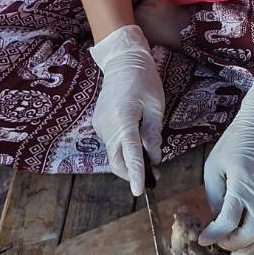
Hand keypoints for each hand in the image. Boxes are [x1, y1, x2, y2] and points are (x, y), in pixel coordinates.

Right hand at [89, 25, 165, 195]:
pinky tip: (135, 139)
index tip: (138, 191)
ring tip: (148, 157)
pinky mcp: (98, 123)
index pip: (130, 154)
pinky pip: (111, 143)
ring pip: (113, 154)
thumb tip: (155, 158)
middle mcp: (107, 126)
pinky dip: (122, 148)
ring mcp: (100, 125)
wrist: (122, 62)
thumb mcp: (155, 106)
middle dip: (131, 174)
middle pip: (116, 161)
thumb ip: (153, 134)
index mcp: (124, 120)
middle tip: (153, 176)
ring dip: (127, 161)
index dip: (135, 174)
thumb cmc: (144, 81)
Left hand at [201, 67, 253, 254]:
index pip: (228, 221)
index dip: (214, 235)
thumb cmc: (234, 144)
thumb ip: (214, 196)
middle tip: (220, 245)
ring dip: (252, 247)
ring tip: (237, 254)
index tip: (203, 239)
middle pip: (251, 233)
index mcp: (242, 184)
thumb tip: (218, 220)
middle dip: (233, 244)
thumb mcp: (213, 166)